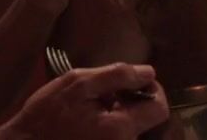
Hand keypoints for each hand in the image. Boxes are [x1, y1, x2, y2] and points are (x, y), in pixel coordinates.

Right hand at [0, 63, 169, 139]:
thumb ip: (116, 75)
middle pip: (147, 120)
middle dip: (133, 100)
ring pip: (132, 128)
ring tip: (95, 106)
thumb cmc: (46, 115)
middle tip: (108, 91)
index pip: (159, 108)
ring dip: (120, 112)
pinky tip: (90, 121)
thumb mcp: (78, 84)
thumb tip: (148, 72)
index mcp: (121, 129)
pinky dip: (111, 125)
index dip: (152, 89)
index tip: (133, 81)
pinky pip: (119, 137)